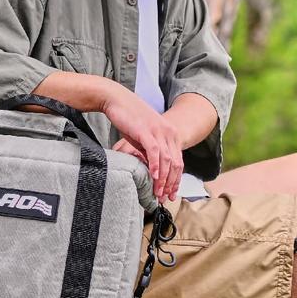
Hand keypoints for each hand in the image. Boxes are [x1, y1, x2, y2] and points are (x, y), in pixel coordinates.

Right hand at [101, 85, 181, 201]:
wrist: (117, 99)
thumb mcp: (144, 137)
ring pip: (167, 161)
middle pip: (176, 164)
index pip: (178, 162)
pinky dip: (155, 166)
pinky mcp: (147, 131)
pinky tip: (153, 177)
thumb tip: (153, 169)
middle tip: (164, 197)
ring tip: (157, 192)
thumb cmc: (129, 118)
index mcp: (170, 134)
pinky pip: (155, 152)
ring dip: (163, 179)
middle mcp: (169, 133)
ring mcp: (159, 131)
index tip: (170, 193)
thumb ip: (151, 151)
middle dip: (171, 183)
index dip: (176, 180)